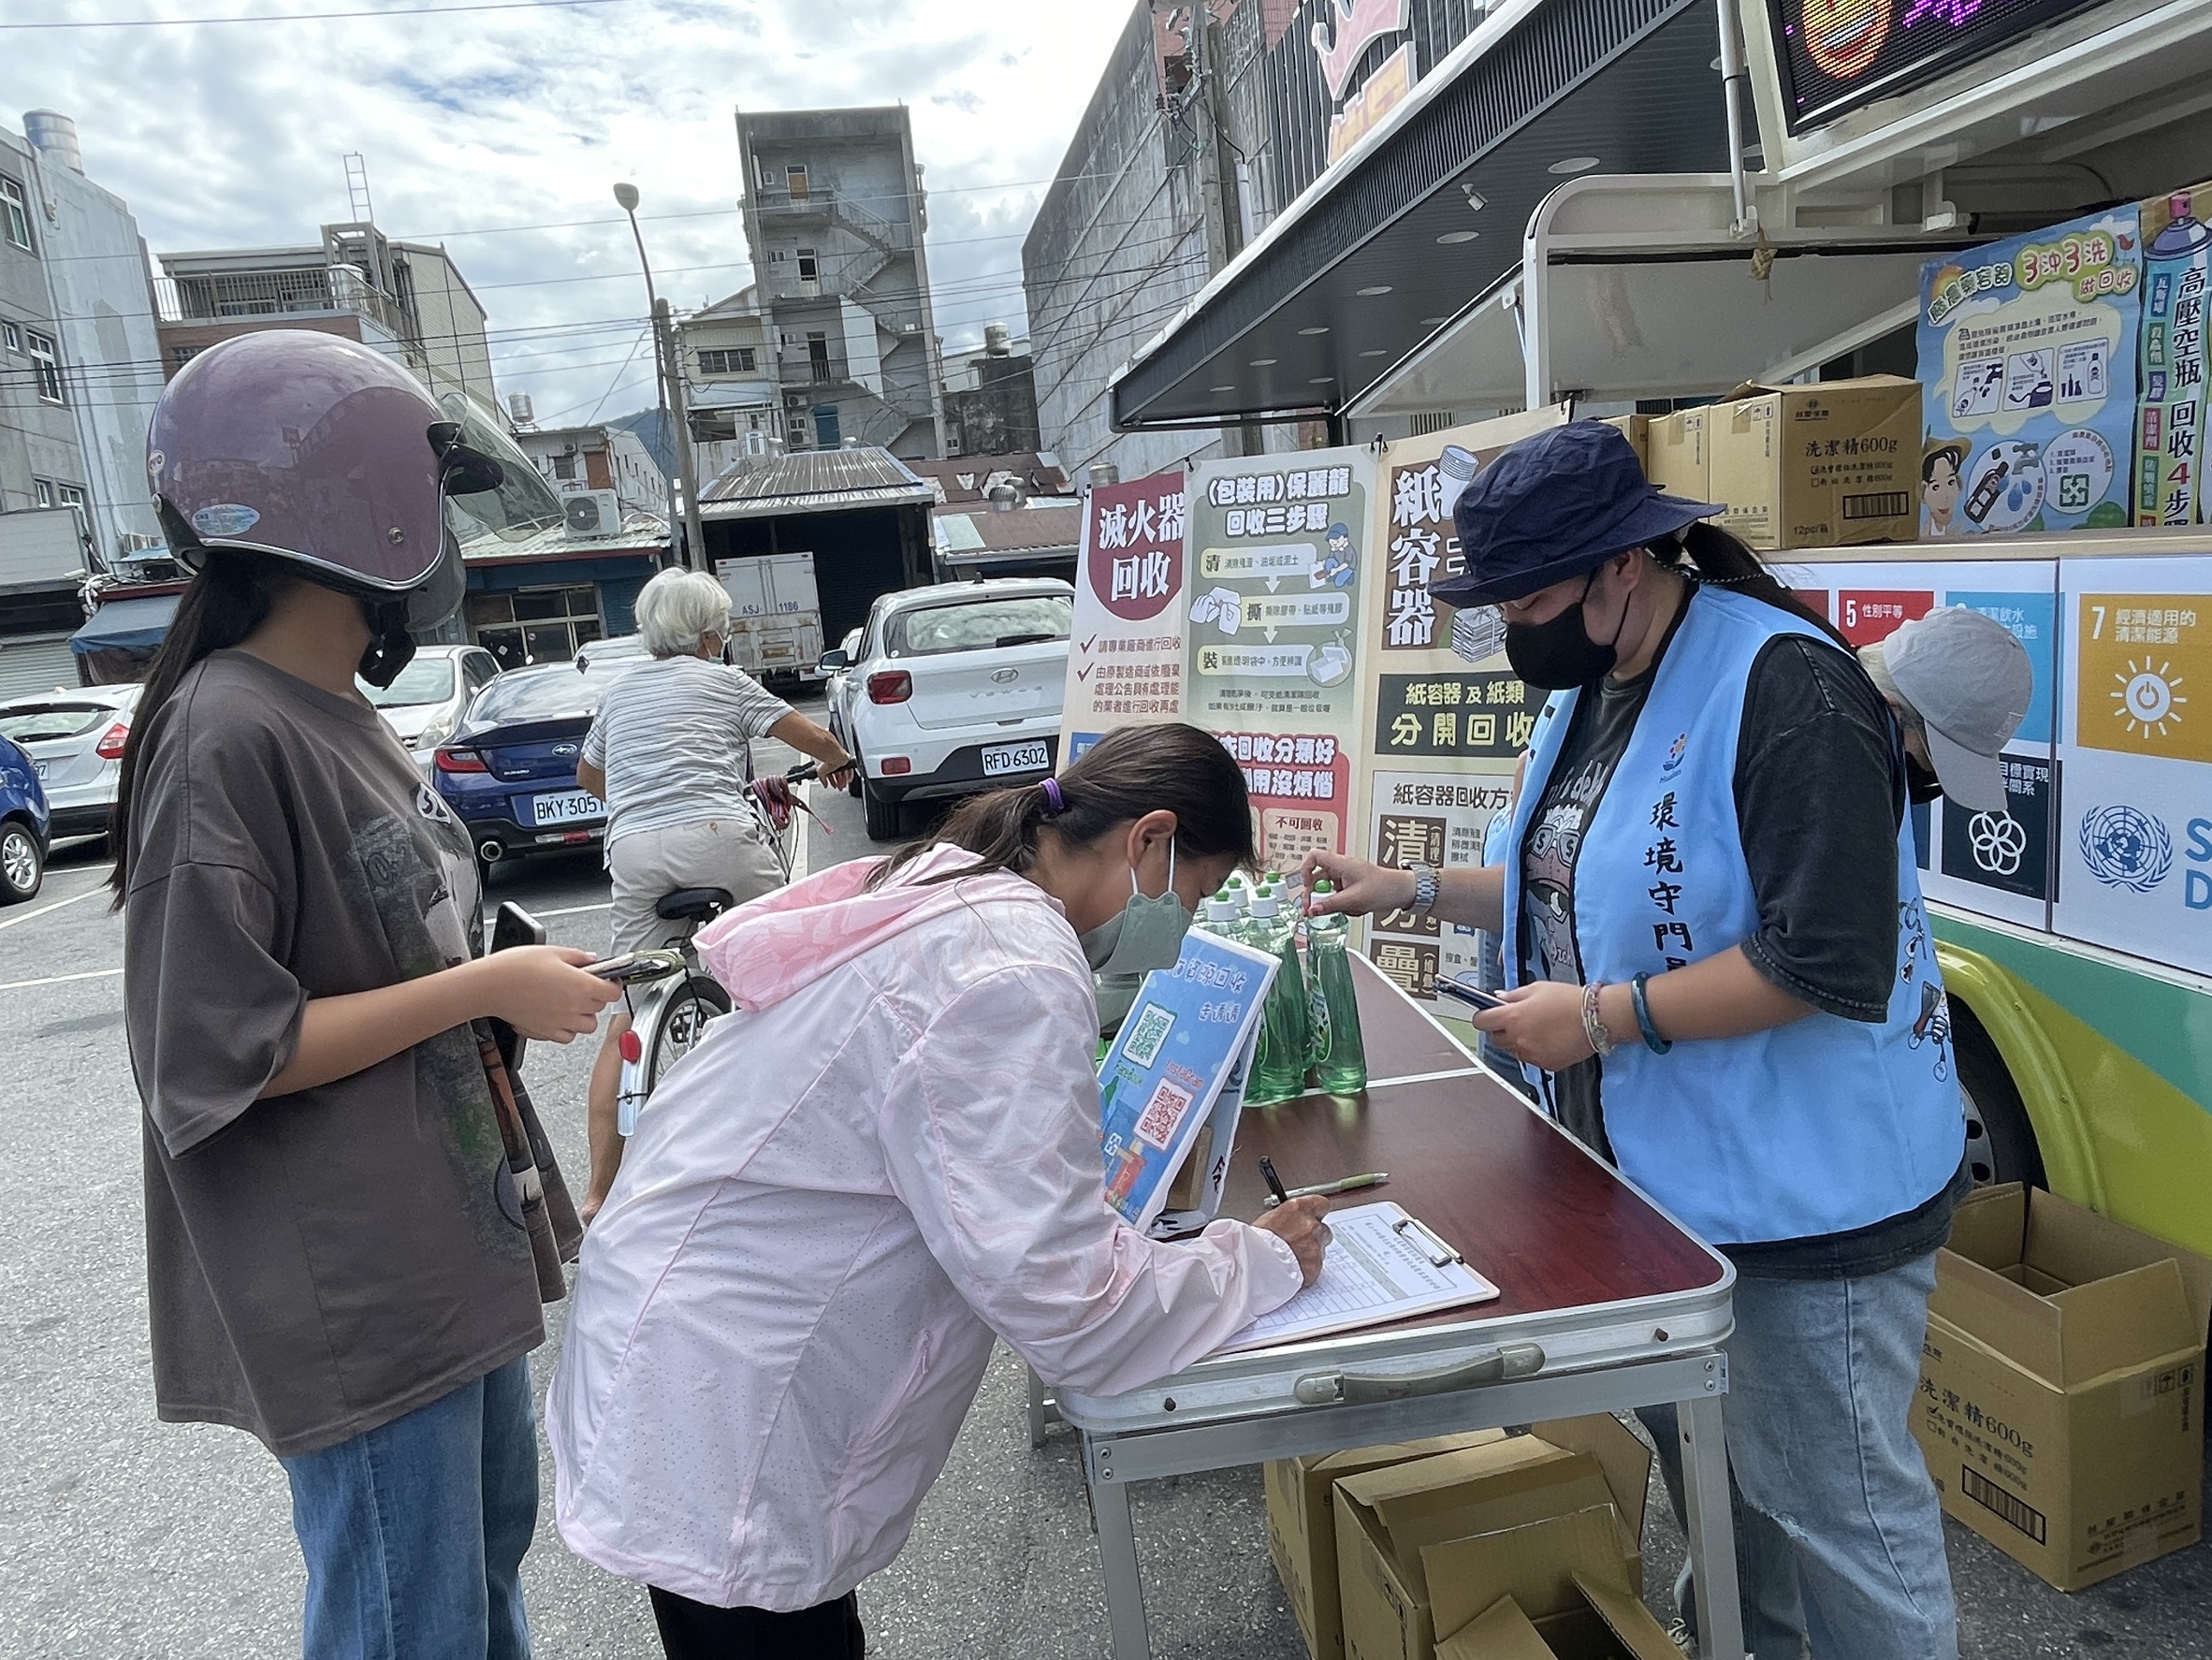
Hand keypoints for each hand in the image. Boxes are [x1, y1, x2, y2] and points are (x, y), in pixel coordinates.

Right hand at [471, 946, 624, 1042]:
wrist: (490, 986)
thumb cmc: (516, 967)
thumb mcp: (553, 951)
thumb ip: (578, 957)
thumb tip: (592, 960)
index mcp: (581, 986)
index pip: (613, 992)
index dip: (612, 984)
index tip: (607, 979)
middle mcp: (575, 1008)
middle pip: (600, 1008)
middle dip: (595, 996)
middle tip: (581, 984)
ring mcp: (561, 1023)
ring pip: (586, 1026)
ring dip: (583, 1015)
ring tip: (569, 1001)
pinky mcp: (546, 1033)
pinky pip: (567, 1036)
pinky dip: (566, 1028)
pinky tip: (556, 1013)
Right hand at [820, 752, 856, 791]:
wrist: (832, 755)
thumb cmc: (825, 761)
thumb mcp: (820, 773)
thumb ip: (822, 780)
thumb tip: (825, 785)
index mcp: (826, 765)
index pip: (830, 775)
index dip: (832, 782)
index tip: (835, 786)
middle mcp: (834, 763)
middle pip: (838, 775)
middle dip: (839, 782)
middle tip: (840, 788)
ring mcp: (840, 762)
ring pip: (843, 773)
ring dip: (844, 780)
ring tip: (844, 785)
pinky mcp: (847, 761)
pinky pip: (849, 769)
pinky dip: (850, 775)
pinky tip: (849, 780)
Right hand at [1252, 1194, 1331, 1286]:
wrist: (1252, 1263)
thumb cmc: (1254, 1241)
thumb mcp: (1269, 1218)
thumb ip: (1289, 1217)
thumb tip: (1293, 1219)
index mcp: (1299, 1209)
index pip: (1322, 1204)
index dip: (1318, 1213)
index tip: (1315, 1216)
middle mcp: (1311, 1226)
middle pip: (1324, 1230)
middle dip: (1314, 1236)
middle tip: (1299, 1242)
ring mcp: (1315, 1247)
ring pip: (1320, 1250)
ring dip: (1310, 1253)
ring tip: (1291, 1257)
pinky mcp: (1315, 1267)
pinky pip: (1315, 1268)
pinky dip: (1307, 1269)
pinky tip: (1291, 1269)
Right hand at [1297, 849, 1414, 919]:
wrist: (1402, 891)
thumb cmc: (1384, 887)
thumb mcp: (1354, 899)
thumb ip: (1331, 905)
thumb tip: (1313, 910)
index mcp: (1341, 864)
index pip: (1314, 857)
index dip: (1306, 870)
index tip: (1306, 886)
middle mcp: (1341, 869)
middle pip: (1317, 878)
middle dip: (1316, 895)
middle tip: (1314, 909)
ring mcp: (1345, 878)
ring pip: (1327, 890)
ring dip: (1331, 902)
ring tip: (1344, 909)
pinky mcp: (1350, 888)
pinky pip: (1337, 896)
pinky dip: (1341, 905)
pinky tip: (1353, 908)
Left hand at [1472, 981, 1593, 1071]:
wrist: (1597, 1018)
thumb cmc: (1569, 1000)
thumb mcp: (1538, 988)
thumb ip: (1513, 995)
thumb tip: (1497, 999)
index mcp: (1513, 1017)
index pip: (1481, 1022)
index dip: (1482, 1017)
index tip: (1487, 1015)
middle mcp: (1519, 1039)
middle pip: (1495, 1040)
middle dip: (1500, 1030)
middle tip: (1515, 1021)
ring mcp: (1532, 1054)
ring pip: (1512, 1051)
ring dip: (1517, 1042)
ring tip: (1537, 1029)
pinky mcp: (1546, 1065)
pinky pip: (1531, 1059)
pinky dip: (1534, 1051)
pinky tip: (1548, 1039)